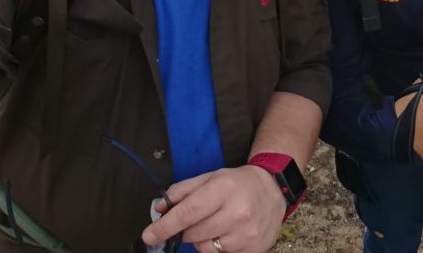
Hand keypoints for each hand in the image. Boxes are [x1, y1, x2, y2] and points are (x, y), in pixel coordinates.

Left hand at [141, 164, 286, 252]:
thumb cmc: (237, 183)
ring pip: (205, 249)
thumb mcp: (211, 177)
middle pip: (193, 234)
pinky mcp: (252, 249)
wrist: (273, 190)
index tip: (149, 235)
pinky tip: (227, 232)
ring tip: (215, 224)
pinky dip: (218, 247)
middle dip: (187, 230)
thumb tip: (159, 208)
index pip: (187, 212)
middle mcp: (236, 211)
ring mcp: (246, 233)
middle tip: (197, 219)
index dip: (164, 226)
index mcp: (223, 188)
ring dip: (202, 240)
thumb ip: (183, 191)